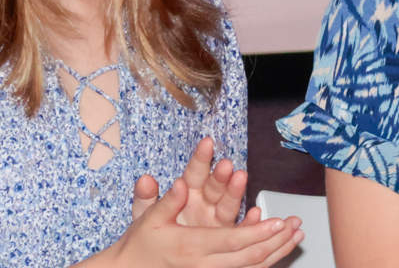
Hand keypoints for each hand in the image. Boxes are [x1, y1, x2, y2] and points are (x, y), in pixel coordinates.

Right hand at [110, 178, 303, 267]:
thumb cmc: (140, 244)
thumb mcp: (149, 219)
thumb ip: (167, 201)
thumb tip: (178, 183)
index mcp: (192, 247)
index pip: (233, 241)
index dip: (258, 232)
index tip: (277, 222)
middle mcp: (205, 265)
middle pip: (249, 257)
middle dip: (276, 242)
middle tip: (295, 226)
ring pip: (251, 267)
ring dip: (276, 252)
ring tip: (295, 237)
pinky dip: (265, 261)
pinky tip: (278, 251)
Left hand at [130, 137, 246, 226]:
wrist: (165, 256)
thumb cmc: (158, 230)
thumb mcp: (147, 214)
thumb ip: (146, 198)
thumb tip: (144, 180)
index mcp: (187, 192)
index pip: (195, 172)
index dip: (201, 158)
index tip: (207, 143)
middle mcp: (205, 202)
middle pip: (215, 185)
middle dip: (221, 174)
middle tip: (225, 165)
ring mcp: (216, 217)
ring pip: (229, 202)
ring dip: (236, 190)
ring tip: (241, 179)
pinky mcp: (226, 234)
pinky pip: (239, 227)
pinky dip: (249, 222)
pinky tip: (255, 214)